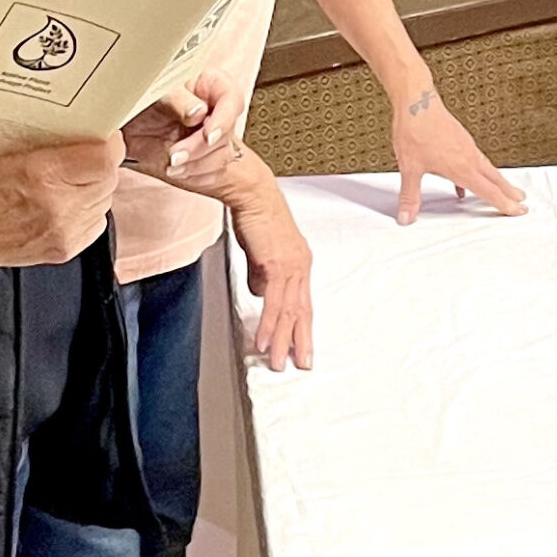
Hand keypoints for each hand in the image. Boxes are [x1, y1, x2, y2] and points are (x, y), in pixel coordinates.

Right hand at [0, 133, 122, 277]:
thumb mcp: (8, 154)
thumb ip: (50, 146)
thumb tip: (82, 133)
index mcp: (43, 175)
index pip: (104, 158)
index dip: (107, 144)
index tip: (102, 137)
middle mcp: (59, 206)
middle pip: (108, 178)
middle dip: (100, 164)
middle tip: (84, 156)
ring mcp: (65, 232)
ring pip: (105, 200)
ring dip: (94, 187)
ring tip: (69, 182)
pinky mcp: (67, 249)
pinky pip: (95, 221)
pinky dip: (87, 209)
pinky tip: (65, 204)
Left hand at [121, 69, 245, 179]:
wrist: (127, 130)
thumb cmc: (142, 103)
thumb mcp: (156, 93)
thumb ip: (178, 99)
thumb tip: (198, 112)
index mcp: (208, 85)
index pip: (232, 99)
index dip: (224, 119)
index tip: (208, 135)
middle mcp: (216, 110)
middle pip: (225, 133)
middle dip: (199, 148)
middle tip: (175, 154)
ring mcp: (214, 136)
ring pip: (222, 156)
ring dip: (196, 165)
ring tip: (171, 164)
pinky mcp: (208, 159)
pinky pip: (213, 174)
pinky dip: (193, 176)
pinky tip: (176, 170)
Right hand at [235, 179, 315, 371]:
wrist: (253, 193)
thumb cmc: (256, 215)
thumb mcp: (261, 250)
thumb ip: (262, 274)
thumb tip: (260, 294)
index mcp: (299, 264)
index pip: (303, 302)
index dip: (303, 326)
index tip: (302, 345)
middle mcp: (300, 266)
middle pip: (302, 311)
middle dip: (301, 341)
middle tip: (301, 363)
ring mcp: (290, 266)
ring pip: (289, 311)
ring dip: (282, 340)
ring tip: (278, 361)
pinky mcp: (275, 265)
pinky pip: (274, 302)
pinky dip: (269, 324)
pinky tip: (265, 340)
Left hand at [391, 84, 525, 224]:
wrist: (416, 101)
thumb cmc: (414, 130)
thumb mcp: (410, 168)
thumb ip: (410, 195)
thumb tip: (406, 217)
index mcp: (462, 168)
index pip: (489, 192)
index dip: (505, 204)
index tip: (519, 211)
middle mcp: (469, 157)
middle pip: (496, 179)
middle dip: (509, 192)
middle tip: (522, 202)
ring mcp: (466, 146)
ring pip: (487, 168)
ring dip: (497, 181)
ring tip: (502, 189)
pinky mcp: (460, 138)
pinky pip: (474, 160)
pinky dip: (477, 171)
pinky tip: (464, 180)